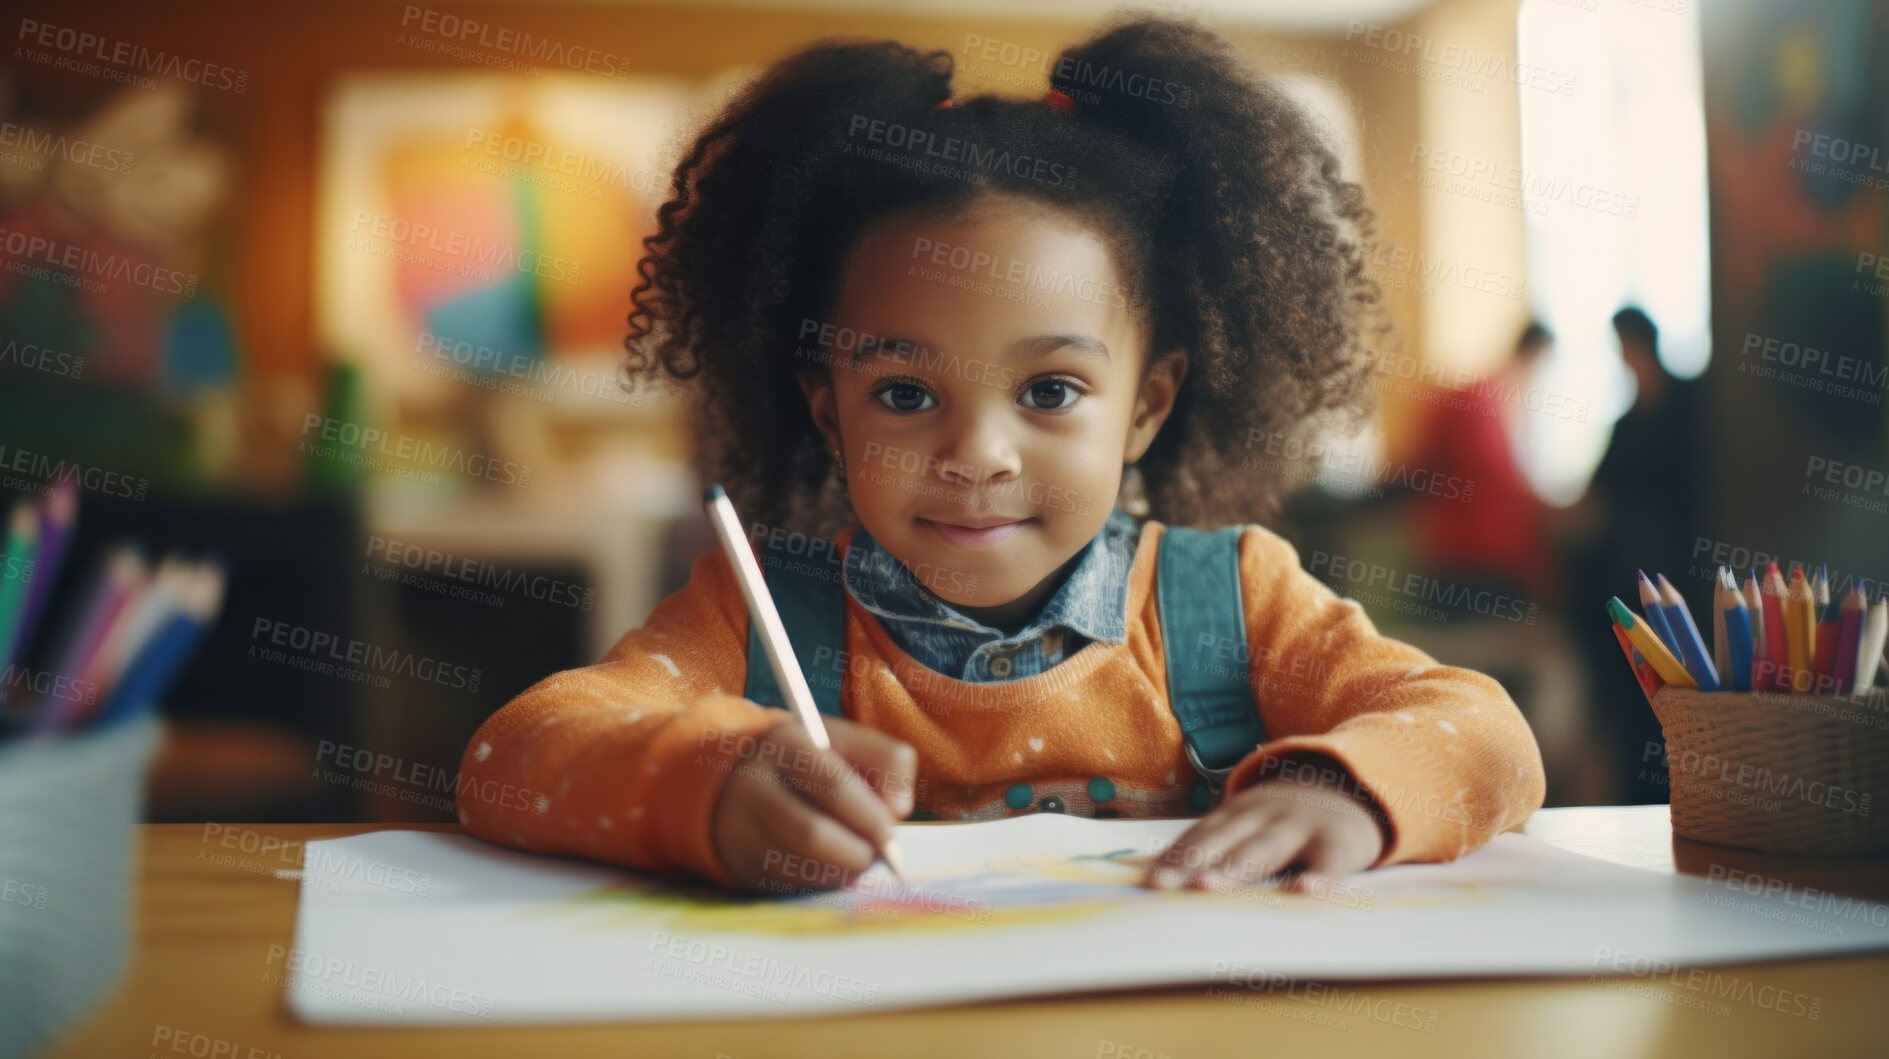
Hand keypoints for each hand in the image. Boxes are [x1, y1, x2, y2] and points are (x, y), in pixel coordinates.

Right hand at [712, 715, 917, 893]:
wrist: (741, 784)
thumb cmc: (812, 764)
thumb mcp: (848, 744)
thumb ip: (888, 761)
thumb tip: (898, 809)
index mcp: (786, 745)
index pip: (833, 785)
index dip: (869, 816)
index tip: (891, 833)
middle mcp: (755, 786)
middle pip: (811, 833)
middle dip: (857, 851)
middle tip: (879, 853)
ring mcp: (742, 828)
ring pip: (801, 865)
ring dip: (844, 870)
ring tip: (859, 856)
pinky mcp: (744, 864)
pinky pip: (793, 884)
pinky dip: (825, 881)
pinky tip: (834, 866)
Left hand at [1144, 763, 1384, 892]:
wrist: (1356, 785)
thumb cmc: (1289, 821)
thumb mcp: (1254, 822)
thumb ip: (1220, 844)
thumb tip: (1165, 878)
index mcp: (1239, 813)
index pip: (1200, 835)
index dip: (1174, 856)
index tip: (1148, 881)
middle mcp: (1264, 815)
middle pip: (1223, 840)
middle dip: (1190, 861)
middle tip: (1163, 885)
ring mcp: (1301, 825)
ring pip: (1265, 848)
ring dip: (1235, 867)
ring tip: (1207, 887)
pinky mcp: (1339, 843)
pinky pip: (1328, 863)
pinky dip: (1318, 878)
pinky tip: (1303, 894)